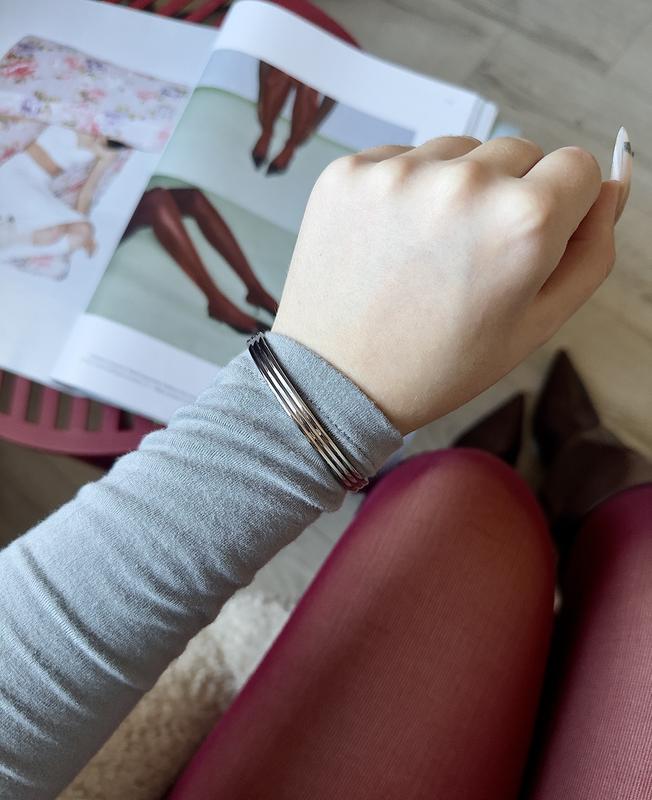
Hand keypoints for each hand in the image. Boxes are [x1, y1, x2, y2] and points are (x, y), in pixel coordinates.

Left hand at [274, 135, 627, 433]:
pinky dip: (404, 191)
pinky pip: (402, 158)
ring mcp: (399, 171)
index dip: (561, 208)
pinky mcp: (349, 170)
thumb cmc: (438, 364)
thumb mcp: (536, 325)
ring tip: (425, 254)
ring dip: (455, 189)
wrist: (336, 381)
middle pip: (520, 151)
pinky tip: (389, 243)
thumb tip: (612, 185)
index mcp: (524, 222)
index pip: (579, 167)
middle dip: (509, 196)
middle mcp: (464, 182)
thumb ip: (591, 251)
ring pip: (459, 152)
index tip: (528, 242)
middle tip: (469, 259)